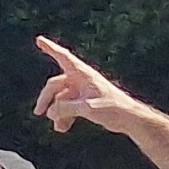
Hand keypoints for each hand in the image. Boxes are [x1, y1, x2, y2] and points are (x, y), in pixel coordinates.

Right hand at [33, 37, 153, 137]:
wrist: (129, 118)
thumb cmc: (113, 108)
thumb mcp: (87, 108)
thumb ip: (66, 109)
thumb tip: (50, 112)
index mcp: (83, 74)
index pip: (63, 58)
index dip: (50, 48)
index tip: (39, 40)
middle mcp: (82, 80)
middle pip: (56, 85)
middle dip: (47, 99)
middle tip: (39, 113)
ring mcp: (83, 91)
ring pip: (61, 98)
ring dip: (57, 112)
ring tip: (59, 128)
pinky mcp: (86, 101)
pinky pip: (68, 106)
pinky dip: (64, 116)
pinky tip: (64, 127)